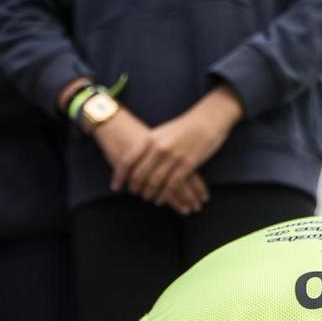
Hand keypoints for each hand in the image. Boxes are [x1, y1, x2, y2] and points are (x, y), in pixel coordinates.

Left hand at [93, 109, 208, 215]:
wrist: (206, 120)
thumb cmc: (181, 127)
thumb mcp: (159, 132)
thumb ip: (146, 146)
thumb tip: (132, 161)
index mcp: (149, 139)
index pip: (127, 161)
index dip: (119, 176)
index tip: (115, 187)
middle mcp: (159, 149)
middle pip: (139, 175)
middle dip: (135, 188)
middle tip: (135, 194)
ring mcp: (174, 157)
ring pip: (155, 183)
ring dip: (149, 194)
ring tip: (148, 198)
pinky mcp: (188, 164)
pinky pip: (172, 185)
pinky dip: (164, 196)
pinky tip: (161, 200)